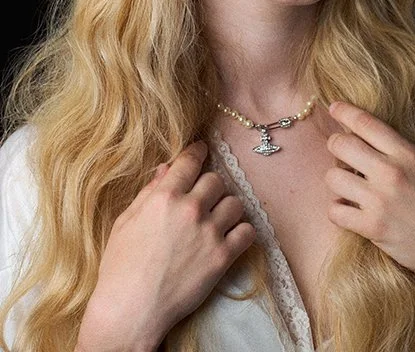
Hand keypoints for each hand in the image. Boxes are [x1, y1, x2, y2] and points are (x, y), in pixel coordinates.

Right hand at [76, 141, 255, 351]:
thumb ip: (149, 192)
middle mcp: (189, 209)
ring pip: (235, 203)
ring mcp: (208, 232)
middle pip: (216, 181)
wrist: (130, 310)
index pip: (190, 162)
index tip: (202, 149)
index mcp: (164, 197)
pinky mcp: (221, 258)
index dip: (198, 152)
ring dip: (227, 209)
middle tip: (204, 199)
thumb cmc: (120, 267)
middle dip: (210, 187)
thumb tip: (166, 170)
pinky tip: (231, 237)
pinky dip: (242, 233)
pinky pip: (247, 233)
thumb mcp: (126, 222)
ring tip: (217, 219)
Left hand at [325, 102, 414, 299]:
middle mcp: (391, 172)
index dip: (345, 112)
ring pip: (332, 177)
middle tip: (342, 154)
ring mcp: (379, 200)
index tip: (334, 107)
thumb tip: (372, 138)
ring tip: (349, 187)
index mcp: (408, 154)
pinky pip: (335, 210)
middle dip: (336, 146)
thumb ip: (403, 151)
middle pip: (341, 145)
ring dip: (337, 181)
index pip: (366, 123)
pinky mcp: (372, 227)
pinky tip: (350, 211)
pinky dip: (338, 210)